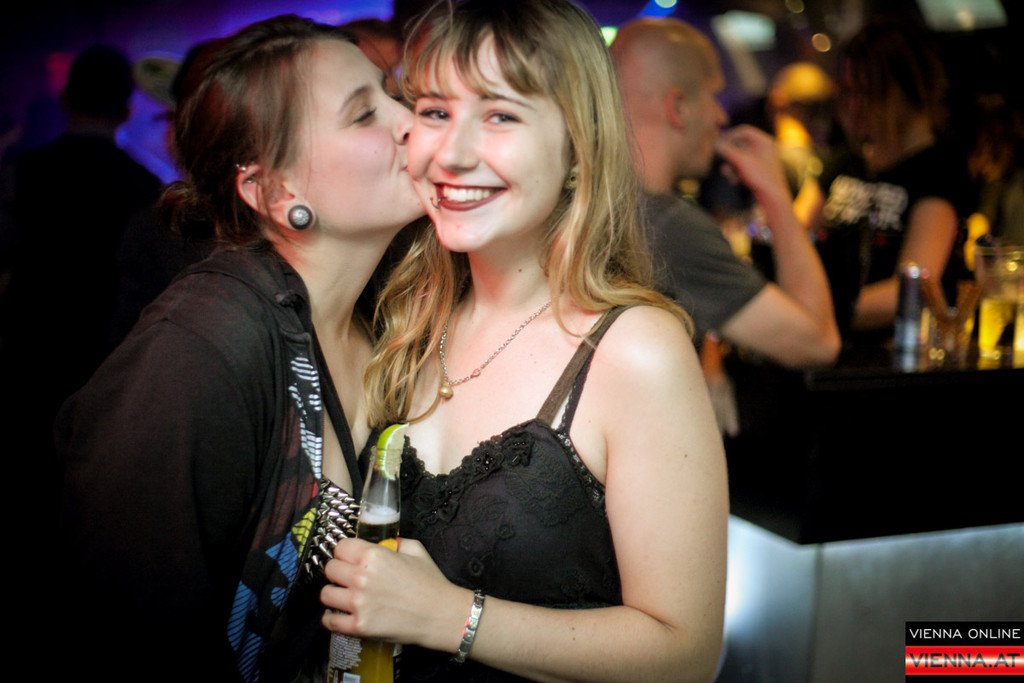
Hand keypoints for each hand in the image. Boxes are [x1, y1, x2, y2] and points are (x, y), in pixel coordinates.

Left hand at [320, 537, 468, 652]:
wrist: (441, 615)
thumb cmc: (431, 582)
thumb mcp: (416, 550)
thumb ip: (395, 542)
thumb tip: (382, 544)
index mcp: (374, 555)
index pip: (340, 547)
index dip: (345, 552)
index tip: (350, 559)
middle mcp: (361, 577)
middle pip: (330, 569)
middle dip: (338, 572)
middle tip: (348, 578)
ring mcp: (358, 603)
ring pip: (325, 594)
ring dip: (334, 594)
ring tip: (344, 597)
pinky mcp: (358, 626)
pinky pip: (329, 621)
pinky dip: (332, 618)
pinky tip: (341, 615)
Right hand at [715, 124, 792, 211]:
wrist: (773, 197)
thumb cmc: (760, 177)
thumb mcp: (741, 161)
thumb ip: (727, 150)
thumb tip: (715, 144)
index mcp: (764, 140)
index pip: (743, 131)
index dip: (729, 137)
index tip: (719, 145)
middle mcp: (765, 147)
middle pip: (740, 145)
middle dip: (729, 156)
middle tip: (722, 163)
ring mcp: (763, 159)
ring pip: (740, 157)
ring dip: (732, 166)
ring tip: (731, 177)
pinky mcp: (760, 170)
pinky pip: (744, 166)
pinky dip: (738, 172)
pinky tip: (735, 181)